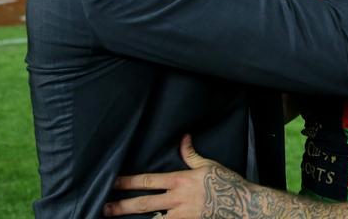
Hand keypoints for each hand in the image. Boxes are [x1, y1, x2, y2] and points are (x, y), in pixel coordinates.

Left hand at [103, 135, 223, 217]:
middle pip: (144, 203)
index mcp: (180, 181)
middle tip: (106, 207)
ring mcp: (182, 216)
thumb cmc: (225, 182)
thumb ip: (191, 154)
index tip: (113, 182)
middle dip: (123, 206)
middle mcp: (177, 199)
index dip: (128, 182)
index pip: (148, 181)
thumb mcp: (208, 165)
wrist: (241, 204)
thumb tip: (183, 138)